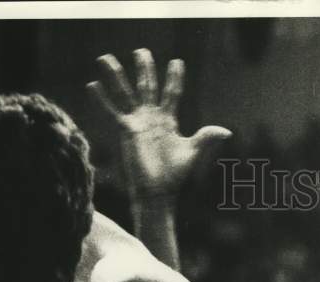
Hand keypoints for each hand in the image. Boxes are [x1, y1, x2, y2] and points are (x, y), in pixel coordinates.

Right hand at [87, 49, 230, 196]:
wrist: (158, 192)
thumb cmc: (174, 176)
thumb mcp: (192, 152)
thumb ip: (206, 137)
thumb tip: (227, 131)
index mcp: (168, 121)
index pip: (171, 93)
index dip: (174, 78)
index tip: (177, 62)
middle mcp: (151, 118)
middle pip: (147, 86)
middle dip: (144, 69)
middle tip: (141, 51)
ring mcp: (137, 123)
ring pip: (125, 93)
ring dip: (116, 76)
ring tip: (105, 58)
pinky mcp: (126, 131)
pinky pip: (111, 111)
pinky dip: (102, 99)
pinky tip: (92, 84)